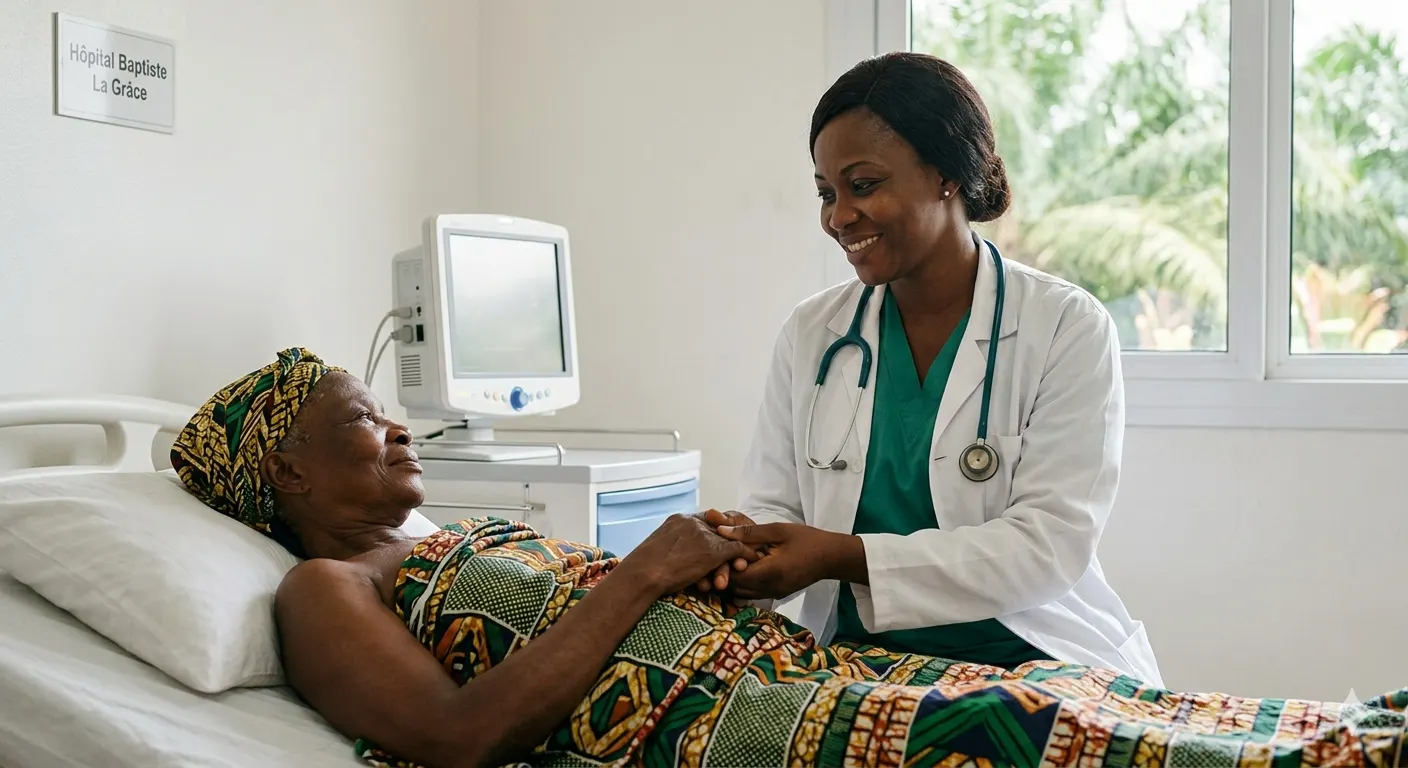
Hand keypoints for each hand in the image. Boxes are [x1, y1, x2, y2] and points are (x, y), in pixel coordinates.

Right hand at [616, 514, 760, 595]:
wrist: (643, 574)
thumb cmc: (642, 569)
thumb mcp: (656, 549)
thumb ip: (670, 545)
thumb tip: (671, 554)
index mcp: (678, 520)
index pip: (705, 518)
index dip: (717, 527)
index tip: (724, 535)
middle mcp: (692, 522)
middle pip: (721, 525)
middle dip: (733, 535)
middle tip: (743, 544)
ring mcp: (704, 535)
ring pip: (730, 538)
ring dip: (740, 547)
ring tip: (749, 554)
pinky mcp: (712, 550)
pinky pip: (737, 549)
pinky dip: (746, 554)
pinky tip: (751, 560)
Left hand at [715, 522, 865, 599]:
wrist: (831, 557)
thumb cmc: (806, 539)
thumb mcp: (777, 530)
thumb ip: (748, 532)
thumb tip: (719, 530)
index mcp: (771, 572)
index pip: (735, 576)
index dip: (725, 564)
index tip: (725, 549)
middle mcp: (770, 588)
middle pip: (735, 587)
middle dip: (726, 572)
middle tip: (726, 554)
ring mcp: (774, 594)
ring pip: (742, 592)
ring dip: (735, 578)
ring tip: (736, 559)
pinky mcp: (777, 595)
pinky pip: (752, 593)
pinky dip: (745, 582)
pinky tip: (748, 567)